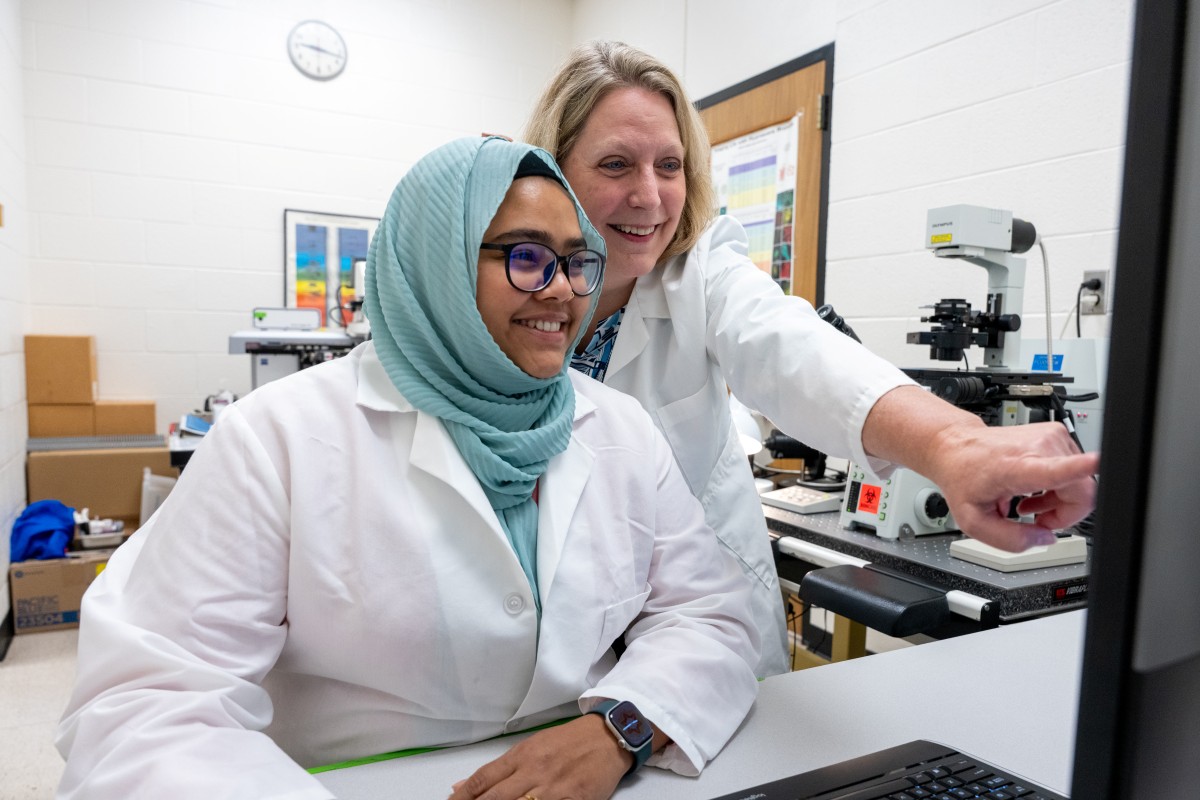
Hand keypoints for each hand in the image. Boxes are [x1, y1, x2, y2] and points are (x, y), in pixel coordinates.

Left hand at [448, 715, 629, 799]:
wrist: (607, 737)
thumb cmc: (568, 742)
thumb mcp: (530, 748)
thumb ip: (498, 770)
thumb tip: (462, 786)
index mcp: (522, 756)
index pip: (483, 780)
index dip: (463, 797)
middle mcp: (534, 770)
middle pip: (496, 798)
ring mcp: (554, 787)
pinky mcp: (575, 799)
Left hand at [927, 420, 1098, 551]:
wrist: (955, 447)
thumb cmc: (963, 477)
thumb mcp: (975, 522)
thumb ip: (1010, 540)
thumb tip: (1045, 538)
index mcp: (1020, 466)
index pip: (1060, 468)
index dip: (1083, 468)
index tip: (1096, 464)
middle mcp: (1041, 447)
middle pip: (1081, 492)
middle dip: (1064, 514)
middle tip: (1034, 518)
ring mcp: (1051, 437)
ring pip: (1080, 484)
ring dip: (1057, 501)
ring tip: (1027, 502)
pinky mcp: (1056, 433)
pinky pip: (1074, 471)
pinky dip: (1057, 486)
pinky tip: (1032, 488)